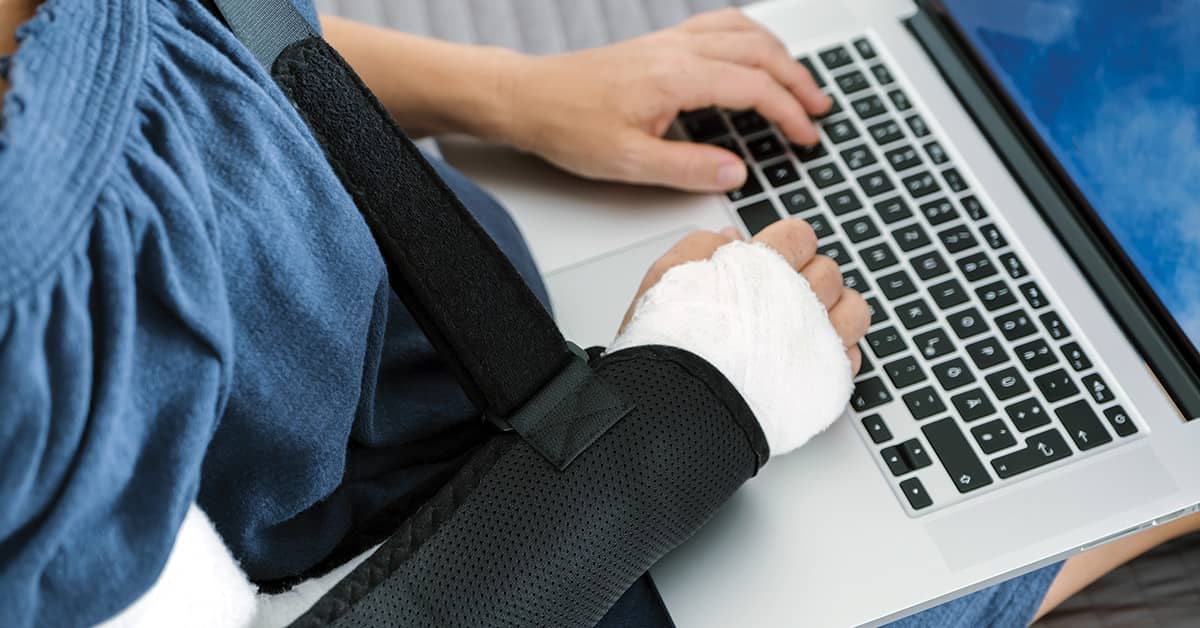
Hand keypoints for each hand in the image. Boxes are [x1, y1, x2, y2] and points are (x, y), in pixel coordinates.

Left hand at [501, 9, 829, 191]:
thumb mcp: (629, 163)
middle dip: (797, 80)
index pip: (754, 87)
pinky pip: (719, 26)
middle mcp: (677, 50)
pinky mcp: (659, 44)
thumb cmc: (569, 125)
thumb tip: (736, 173)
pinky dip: (750, 38)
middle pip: (759, 52)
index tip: (806, 138)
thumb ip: (687, 168)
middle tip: (819, 110)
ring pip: (743, 31)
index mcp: (676, 77)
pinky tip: (754, 55)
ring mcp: (669, 42)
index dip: (789, 113)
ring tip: (799, 82)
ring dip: (778, 53)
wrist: (529, 97)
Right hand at [609, 219, 870, 456]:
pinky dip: (836, 353)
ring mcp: (821, 341)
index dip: (782, 246)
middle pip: (828, 271)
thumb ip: (700, 246)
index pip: (798, 235)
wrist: (683, 408)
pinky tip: (809, 358)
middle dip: (806, 278)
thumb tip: (729, 238)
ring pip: (854, 309)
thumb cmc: (671, 347)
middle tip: (778, 298)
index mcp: (768, 265)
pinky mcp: (829, 381)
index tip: (770, 261)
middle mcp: (802, 299)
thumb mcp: (667, 277)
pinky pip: (853, 355)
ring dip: (835, 312)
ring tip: (805, 327)